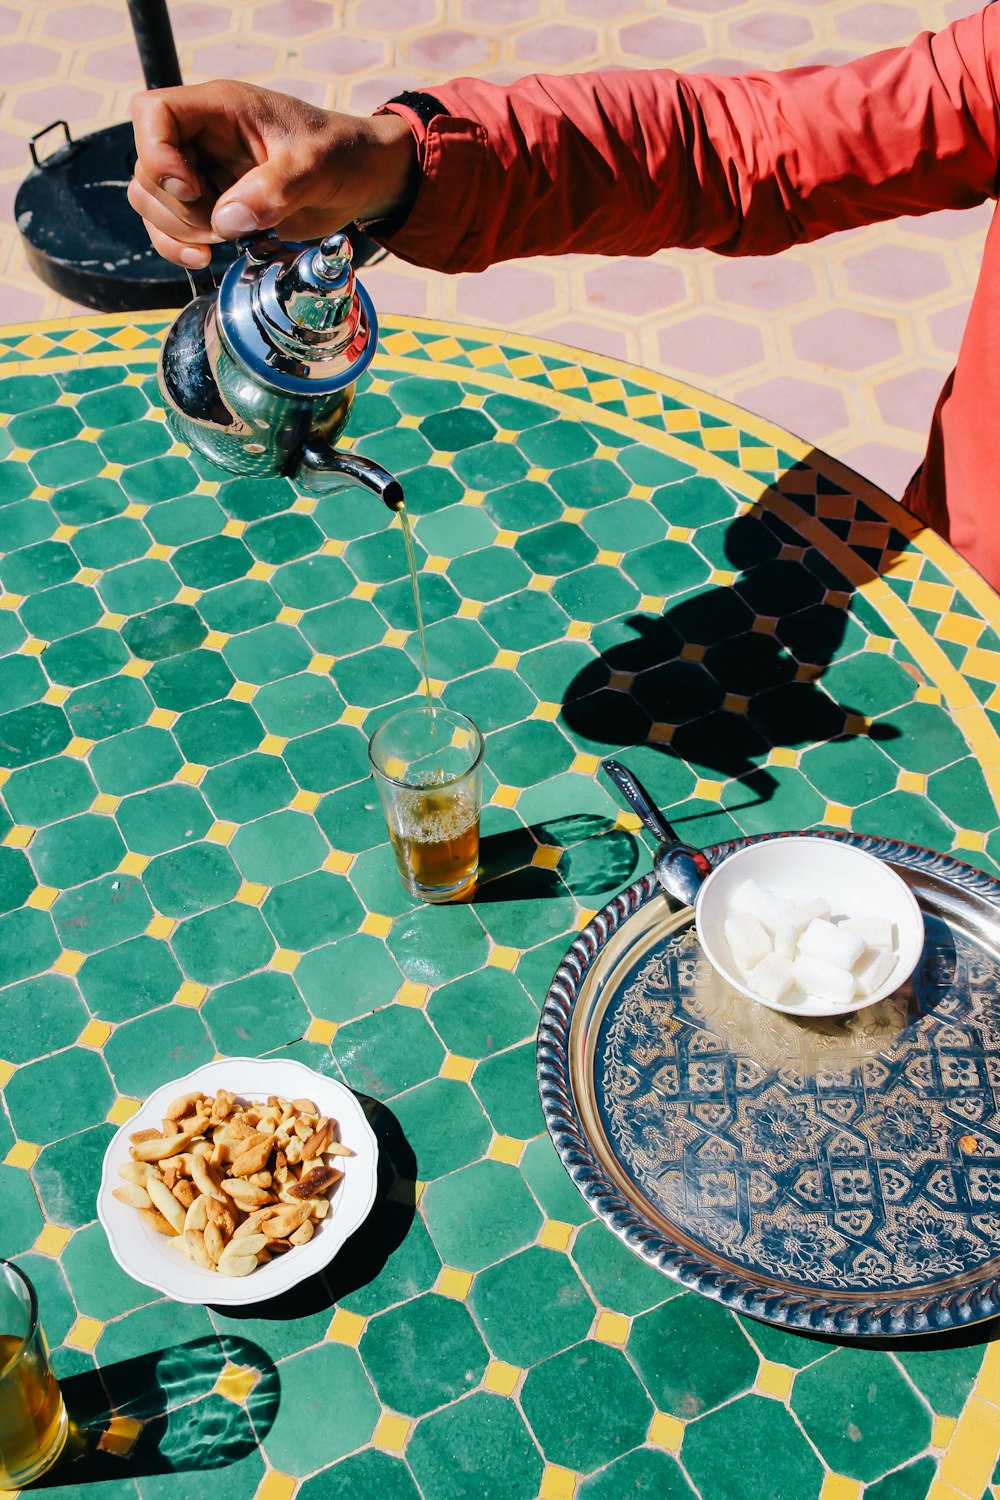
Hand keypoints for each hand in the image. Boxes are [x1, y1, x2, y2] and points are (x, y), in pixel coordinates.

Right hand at [128, 80, 417, 266]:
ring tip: (220, 241)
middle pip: (147, 168)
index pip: (153, 112)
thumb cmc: (341, 155)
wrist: (359, 179)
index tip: (194, 189)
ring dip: (175, 231)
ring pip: (151, 200)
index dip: (158, 154)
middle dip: (177, 209)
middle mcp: (202, 137)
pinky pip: (169, 226)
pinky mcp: (211, 205)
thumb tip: (227, 221)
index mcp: (221, 109)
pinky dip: (177, 246)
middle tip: (223, 227)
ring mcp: (203, 172)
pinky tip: (206, 257)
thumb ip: (275, 190)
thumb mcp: (316, 166)